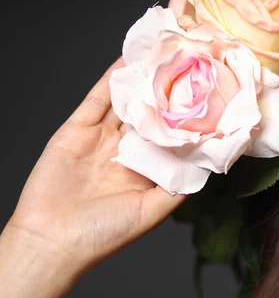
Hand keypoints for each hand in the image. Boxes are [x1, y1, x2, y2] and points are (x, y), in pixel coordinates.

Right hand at [5, 58, 187, 276]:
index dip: (185, 119)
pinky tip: (126, 62)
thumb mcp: (153, 212)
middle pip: (148, 116)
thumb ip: (178, 188)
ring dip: (140, 82)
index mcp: (144, 170)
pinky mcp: (77, 130)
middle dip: (164, 95)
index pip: (169, 138)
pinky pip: (97, 101)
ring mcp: (101, 139)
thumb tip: (206, 166)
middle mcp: (125, 152)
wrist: (53, 240)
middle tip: (185, 68)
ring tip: (159, 57)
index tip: (204, 98)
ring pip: (124, 104)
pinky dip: (111, 80)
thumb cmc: (105, 233)